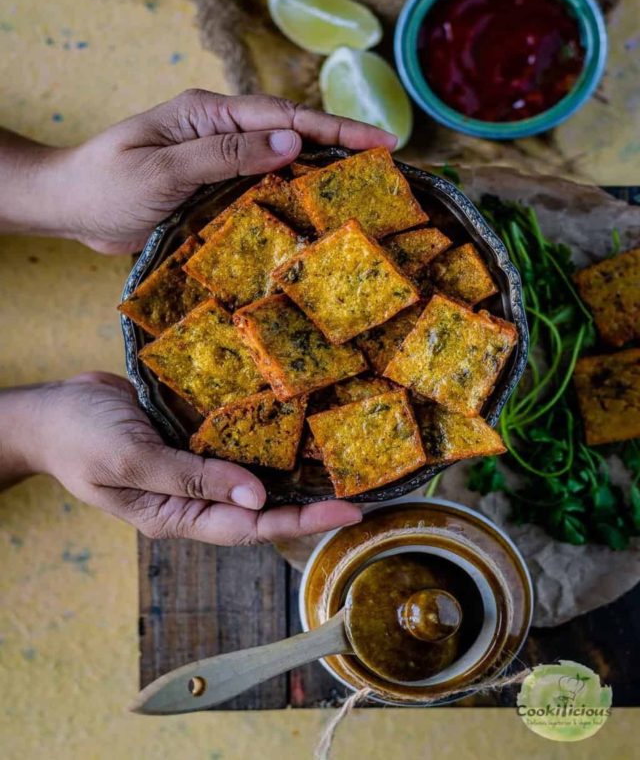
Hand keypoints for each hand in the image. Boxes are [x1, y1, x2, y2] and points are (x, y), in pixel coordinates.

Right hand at [3, 373, 361, 544]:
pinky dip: (266, 435)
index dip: (302, 521)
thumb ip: (191, 480)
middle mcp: (193, 496)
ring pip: (253, 474)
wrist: (50, 408)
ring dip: (294, 469)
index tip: (350, 512)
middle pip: (262, 506)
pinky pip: (235, 440)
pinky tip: (297, 421)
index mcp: (177, 515)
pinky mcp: (192, 436)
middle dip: (310, 502)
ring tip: (344, 460)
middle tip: (364, 490)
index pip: (251, 526)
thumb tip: (257, 496)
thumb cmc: (79, 438)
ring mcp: (194, 465)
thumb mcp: (130, 461)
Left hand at [4, 90, 395, 253]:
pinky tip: (316, 218)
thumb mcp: (164, 168)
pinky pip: (262, 193)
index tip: (382, 142)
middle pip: (292, 136)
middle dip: (341, 148)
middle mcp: (221, 133)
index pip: (283, 116)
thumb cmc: (108, 182)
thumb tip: (291, 142)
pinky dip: (292, 201)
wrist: (71, 208)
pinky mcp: (215, 193)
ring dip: (321, 177)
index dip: (335, 128)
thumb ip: (225, 154)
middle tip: (389, 169)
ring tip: (366, 194)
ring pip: (282, 166)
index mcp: (209, 113)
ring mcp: (220, 163)